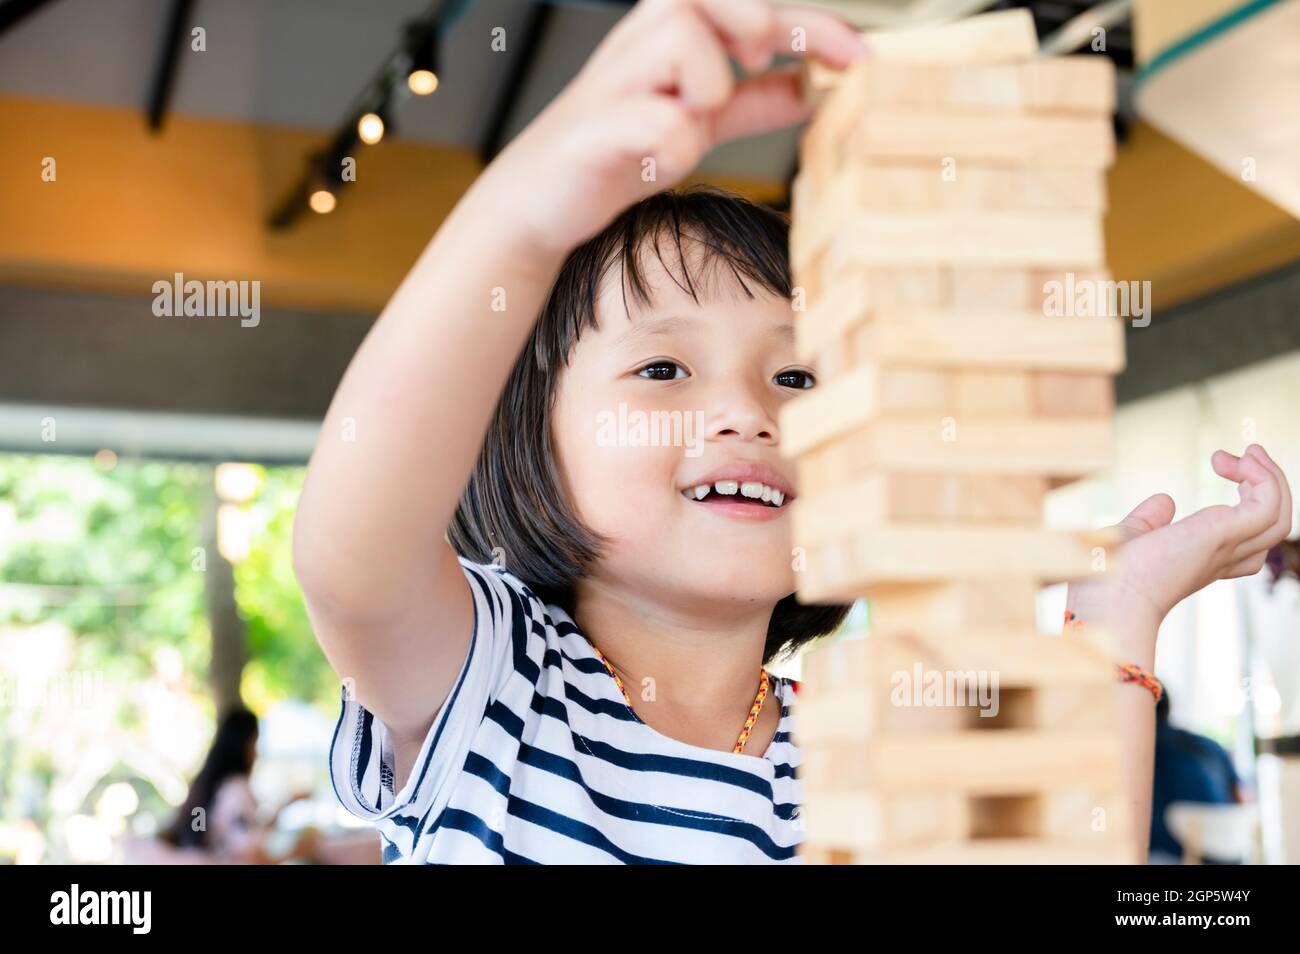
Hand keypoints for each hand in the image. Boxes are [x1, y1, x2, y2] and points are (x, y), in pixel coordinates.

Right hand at [483, 0, 868, 257]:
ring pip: (681, 38)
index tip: (859, 56)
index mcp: (672, 35)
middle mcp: (644, 45)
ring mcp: (617, 83)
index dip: (812, 24)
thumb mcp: (698, 123)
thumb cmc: (615, 151)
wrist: (542, 200)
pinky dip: (674, 138)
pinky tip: (666, 157)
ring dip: (710, 79)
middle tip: (760, 61)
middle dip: (758, 20)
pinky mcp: (596, 128)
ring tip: (696, 118)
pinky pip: (654, 118)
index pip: (752, 8)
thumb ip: (750, 104)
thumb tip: (809, 88)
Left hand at [1065, 444, 1292, 663]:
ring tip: (1247, 452)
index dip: (1251, 502)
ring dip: (1271, 477)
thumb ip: (1149, 520)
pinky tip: (1234, 463)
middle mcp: (1221, 557)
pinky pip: (1267, 506)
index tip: (1228, 468)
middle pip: (1273, 524)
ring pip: (1279, 516)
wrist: (1104, 600)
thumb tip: (1165, 501)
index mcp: (1203, 560)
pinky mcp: (1222, 535)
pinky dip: (1262, 479)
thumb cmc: (1107, 580)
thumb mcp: (1130, 537)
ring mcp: (1225, 547)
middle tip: (1246, 452)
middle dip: (1269, 484)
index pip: (1250, 539)